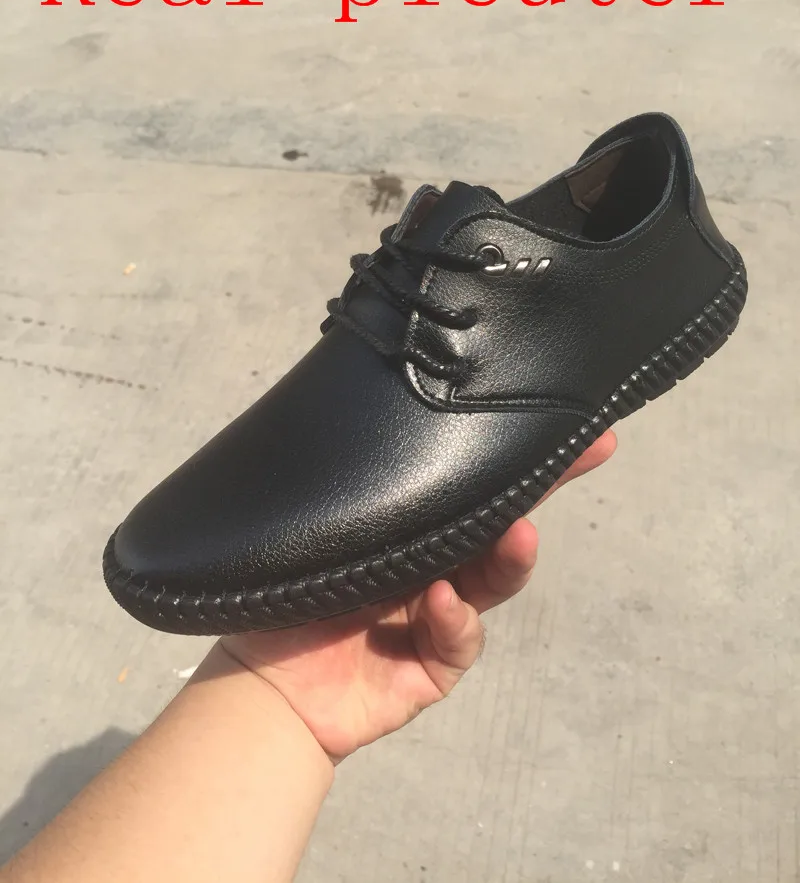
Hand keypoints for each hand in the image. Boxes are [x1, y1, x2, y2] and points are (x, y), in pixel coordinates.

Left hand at [220, 432, 615, 761]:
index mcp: (408, 520)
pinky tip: (438, 601)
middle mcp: (434, 559)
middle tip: (581, 454)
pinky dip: (453, 618)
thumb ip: (352, 486)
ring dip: (510, 554)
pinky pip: (458, 637)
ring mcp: (441, 611)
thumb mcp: (316, 526)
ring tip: (518, 533)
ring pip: (494, 576)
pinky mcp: (438, 662)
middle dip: (543, 484)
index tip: (567, 418)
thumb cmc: (278, 591)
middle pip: (498, 518)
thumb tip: (369, 410)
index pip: (467, 478)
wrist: (256, 680)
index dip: (515, 450)